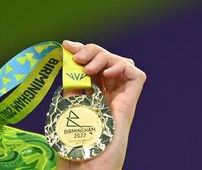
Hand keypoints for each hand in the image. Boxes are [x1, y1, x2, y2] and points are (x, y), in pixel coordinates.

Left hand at [55, 40, 146, 169]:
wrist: (84, 169)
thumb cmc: (72, 148)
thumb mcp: (64, 111)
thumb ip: (69, 90)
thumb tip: (66, 66)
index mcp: (91, 96)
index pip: (92, 64)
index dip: (82, 51)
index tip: (66, 45)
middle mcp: (107, 96)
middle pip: (107, 60)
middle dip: (92, 50)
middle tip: (76, 56)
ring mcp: (119, 101)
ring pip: (122, 63)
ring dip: (105, 57)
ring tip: (89, 69)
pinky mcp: (128, 107)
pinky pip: (136, 76)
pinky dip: (122, 66)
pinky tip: (107, 73)